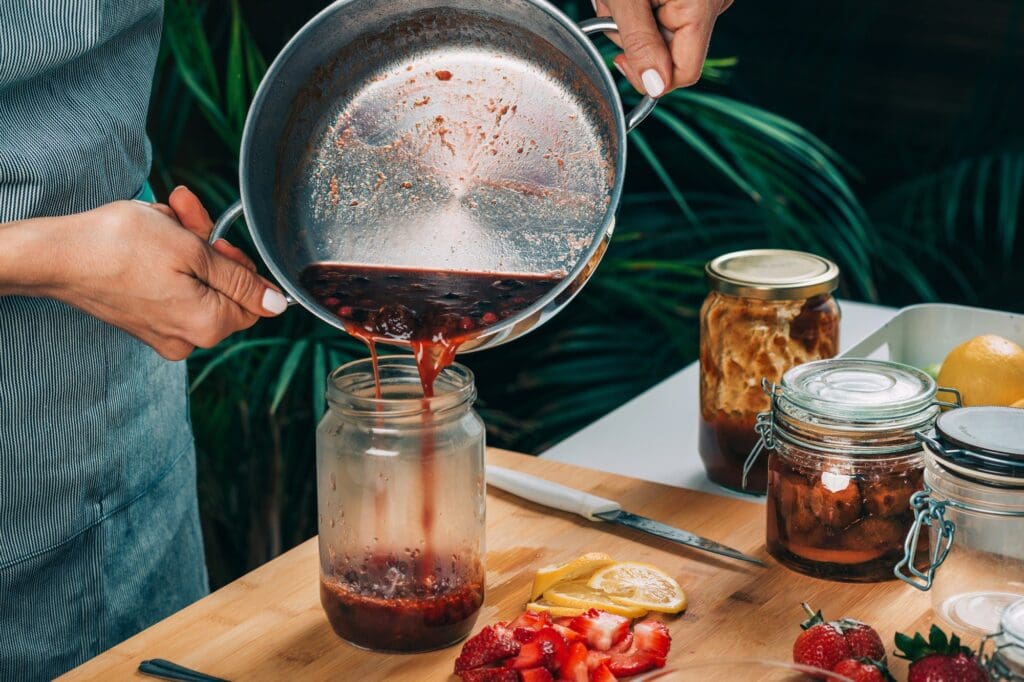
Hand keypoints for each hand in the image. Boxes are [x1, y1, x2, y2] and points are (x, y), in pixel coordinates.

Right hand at [47, 198, 286, 359]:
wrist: (57, 255)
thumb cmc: (120, 245)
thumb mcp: (193, 251)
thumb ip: (240, 280)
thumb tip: (277, 305)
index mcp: (208, 326)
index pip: (254, 301)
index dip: (240, 263)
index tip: (216, 239)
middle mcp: (188, 340)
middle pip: (224, 290)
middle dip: (209, 247)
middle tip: (187, 214)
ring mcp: (164, 334)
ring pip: (197, 284)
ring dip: (186, 247)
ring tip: (163, 219)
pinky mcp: (145, 323)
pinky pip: (172, 290)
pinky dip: (167, 262)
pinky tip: (149, 236)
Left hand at [593, 0, 732, 95]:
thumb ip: (640, 42)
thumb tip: (654, 86)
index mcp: (703, 7)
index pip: (684, 73)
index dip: (649, 76)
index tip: (620, 60)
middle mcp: (713, 4)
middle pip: (669, 54)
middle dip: (631, 40)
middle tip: (611, 10)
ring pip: (663, 35)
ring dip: (630, 22)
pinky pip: (665, 15)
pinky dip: (641, 9)